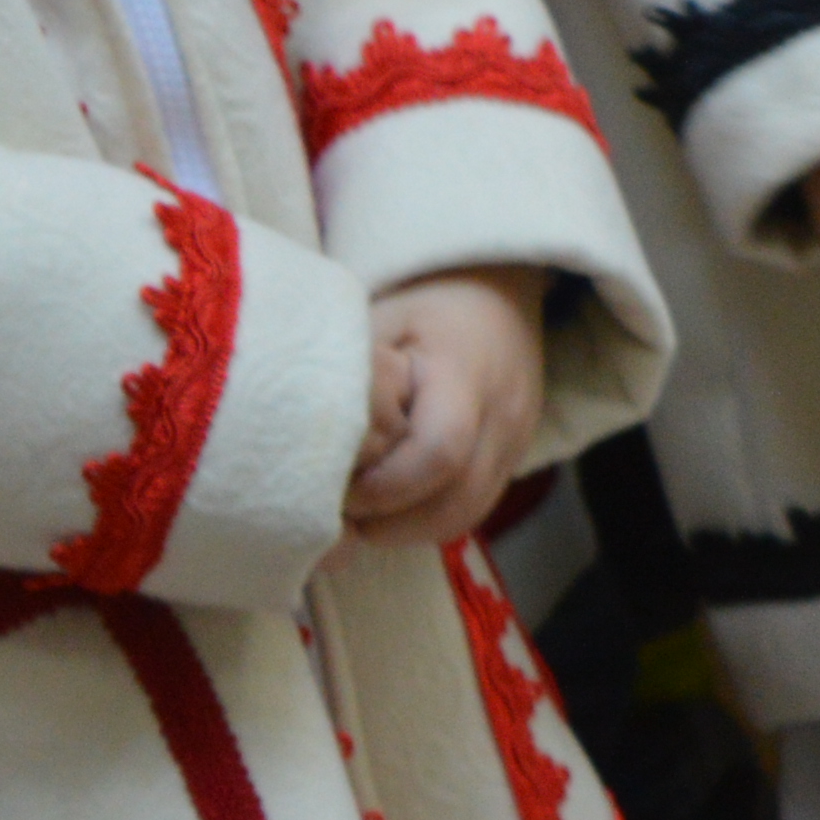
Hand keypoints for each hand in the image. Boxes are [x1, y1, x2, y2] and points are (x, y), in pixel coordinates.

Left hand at [345, 270, 548, 549]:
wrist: (498, 290)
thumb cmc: (422, 302)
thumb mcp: (379, 317)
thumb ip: (352, 374)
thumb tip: (304, 437)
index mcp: (465, 369)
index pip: (439, 451)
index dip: (387, 486)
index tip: (342, 489)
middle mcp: (502, 412)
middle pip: (458, 502)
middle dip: (393, 524)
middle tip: (340, 519)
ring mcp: (515, 440)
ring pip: (468, 515)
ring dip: (409, 530)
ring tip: (359, 520)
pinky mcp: (512, 459)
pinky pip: (474, 508)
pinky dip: (429, 519)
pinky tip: (389, 510)